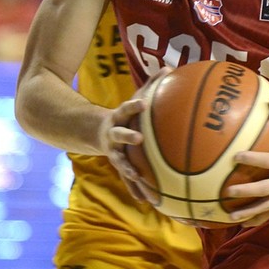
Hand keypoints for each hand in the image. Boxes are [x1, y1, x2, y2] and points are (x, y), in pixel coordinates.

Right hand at [96, 68, 170, 201]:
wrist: (99, 132)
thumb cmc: (126, 113)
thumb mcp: (135, 97)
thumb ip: (152, 84)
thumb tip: (170, 67)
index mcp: (120, 116)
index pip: (126, 108)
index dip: (133, 106)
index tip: (143, 103)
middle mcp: (114, 134)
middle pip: (120, 134)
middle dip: (128, 136)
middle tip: (139, 138)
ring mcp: (114, 151)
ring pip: (121, 162)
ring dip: (129, 170)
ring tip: (138, 178)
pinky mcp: (119, 165)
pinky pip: (128, 179)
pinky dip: (136, 189)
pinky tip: (147, 201)